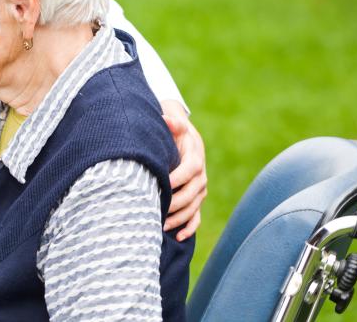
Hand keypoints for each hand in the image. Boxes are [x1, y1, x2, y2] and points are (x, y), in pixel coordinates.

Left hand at [161, 100, 207, 240]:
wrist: (187, 140)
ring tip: (161, 226)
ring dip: (178, 219)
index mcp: (195, 160)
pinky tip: (178, 237)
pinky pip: (196, 217)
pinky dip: (189, 228)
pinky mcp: (197, 199)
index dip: (175, 180)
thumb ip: (172, 122)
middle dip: (174, 204)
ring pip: (192, 208)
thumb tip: (167, 119)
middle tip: (156, 211)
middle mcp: (200, 177)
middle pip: (190, 194)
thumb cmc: (175, 134)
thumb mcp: (175, 126)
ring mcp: (200, 190)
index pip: (187, 172)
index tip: (160, 186)